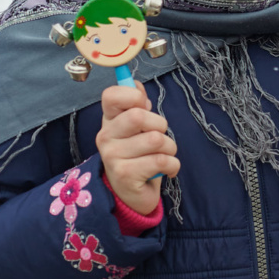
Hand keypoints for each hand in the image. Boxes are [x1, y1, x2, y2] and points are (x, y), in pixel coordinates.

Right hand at [96, 84, 176, 216]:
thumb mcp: (137, 129)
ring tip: (161, 156)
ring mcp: (112, 156)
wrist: (130, 194)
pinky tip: (165, 171)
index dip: (132, 96)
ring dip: (169, 148)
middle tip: (158, 139)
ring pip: (156, 140)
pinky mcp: (125, 175)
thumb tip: (135, 84)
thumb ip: (137, 105)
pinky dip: (172, 165)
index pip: (111, 95)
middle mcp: (105, 136)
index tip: (142, 106)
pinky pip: (162, 161)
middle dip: (160, 125)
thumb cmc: (138, 155)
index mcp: (109, 120)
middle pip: (138, 115)